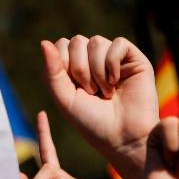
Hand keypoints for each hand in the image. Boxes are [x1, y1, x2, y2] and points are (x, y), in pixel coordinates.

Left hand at [41, 35, 158, 172]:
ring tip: (106, 92)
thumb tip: (44, 42)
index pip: (62, 45)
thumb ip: (52, 72)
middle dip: (80, 69)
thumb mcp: (64, 99)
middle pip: (77, 41)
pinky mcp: (134, 59)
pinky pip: (119, 43)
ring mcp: (114, 59)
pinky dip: (113, 63)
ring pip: (96, 41)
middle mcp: (94, 61)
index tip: (74, 89)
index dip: (64, 64)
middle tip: (92, 93)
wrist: (123, 138)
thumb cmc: (93, 123)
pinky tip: (117, 81)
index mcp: (76, 69)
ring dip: (97, 70)